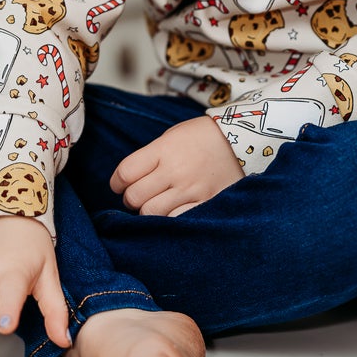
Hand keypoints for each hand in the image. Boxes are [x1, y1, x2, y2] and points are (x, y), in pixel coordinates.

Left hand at [111, 116, 242, 216]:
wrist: (240, 140)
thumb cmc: (201, 137)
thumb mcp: (172, 137)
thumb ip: (150, 157)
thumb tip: (128, 180)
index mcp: (164, 149)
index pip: (126, 172)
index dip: (116, 182)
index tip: (119, 185)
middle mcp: (175, 170)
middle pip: (134, 196)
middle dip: (131, 199)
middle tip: (138, 196)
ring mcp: (191, 189)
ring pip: (152, 212)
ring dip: (148, 211)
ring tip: (155, 204)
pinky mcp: (205, 202)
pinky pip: (176, 220)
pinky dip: (168, 219)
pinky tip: (171, 211)